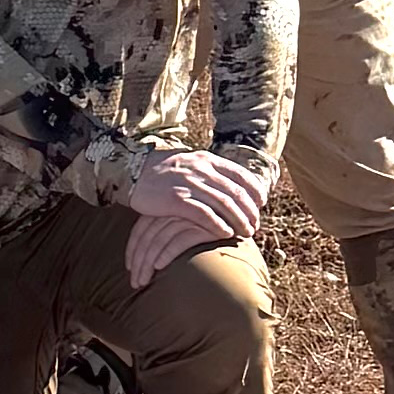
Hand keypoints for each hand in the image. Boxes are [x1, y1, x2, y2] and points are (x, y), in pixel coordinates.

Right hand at [119, 145, 271, 286]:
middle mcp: (201, 169)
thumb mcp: (190, 162)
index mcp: (207, 159)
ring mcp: (189, 184)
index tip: (261, 204)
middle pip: (236, 193)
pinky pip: (204, 215)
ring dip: (239, 221)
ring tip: (245, 233)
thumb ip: (210, 171)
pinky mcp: (176, 199)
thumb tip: (233, 185)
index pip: (241, 175)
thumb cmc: (163, 172)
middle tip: (255, 225)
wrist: (132, 171)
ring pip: (225, 205)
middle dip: (250, 211)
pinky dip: (219, 225)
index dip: (255, 191)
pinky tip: (226, 234)